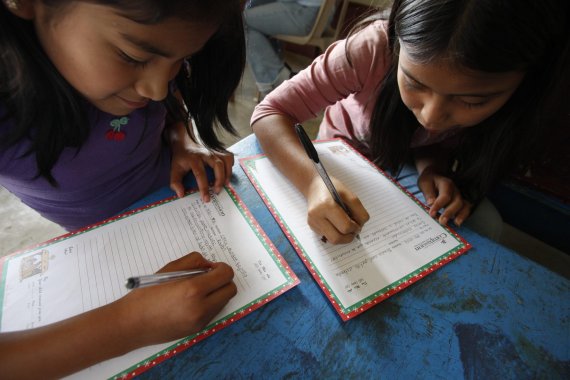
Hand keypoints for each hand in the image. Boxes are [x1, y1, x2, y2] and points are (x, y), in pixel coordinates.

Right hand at [115, 252, 235, 346]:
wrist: (131, 324)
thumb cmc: (146, 294)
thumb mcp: (169, 269)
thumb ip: (194, 262)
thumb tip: (210, 266)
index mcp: (193, 290)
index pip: (225, 275)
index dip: (221, 267)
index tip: (212, 267)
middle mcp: (201, 308)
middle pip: (231, 289)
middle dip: (223, 280)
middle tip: (209, 276)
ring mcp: (200, 321)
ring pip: (224, 302)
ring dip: (218, 292)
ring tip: (199, 289)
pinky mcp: (197, 330)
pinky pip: (214, 312)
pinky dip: (210, 303)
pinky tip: (193, 301)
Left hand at [170, 138, 233, 201]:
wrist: (185, 140)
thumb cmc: (181, 157)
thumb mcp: (175, 168)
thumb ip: (175, 182)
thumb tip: (181, 194)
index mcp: (194, 158)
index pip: (200, 174)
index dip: (204, 187)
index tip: (206, 199)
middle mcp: (206, 153)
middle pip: (218, 165)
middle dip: (219, 180)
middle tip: (217, 191)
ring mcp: (214, 150)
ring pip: (226, 160)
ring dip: (228, 174)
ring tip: (225, 184)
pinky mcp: (219, 150)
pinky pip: (229, 156)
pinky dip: (230, 165)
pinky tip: (227, 173)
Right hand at [305, 176, 368, 243]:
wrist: (314, 186)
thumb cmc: (332, 187)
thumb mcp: (349, 194)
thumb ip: (359, 210)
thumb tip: (360, 225)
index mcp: (326, 205)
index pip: (345, 227)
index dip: (355, 228)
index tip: (358, 224)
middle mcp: (316, 216)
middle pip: (337, 238)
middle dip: (349, 237)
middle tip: (354, 230)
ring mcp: (312, 222)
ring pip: (332, 240)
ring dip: (343, 237)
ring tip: (347, 228)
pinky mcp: (312, 226)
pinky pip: (327, 236)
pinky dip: (335, 233)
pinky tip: (337, 224)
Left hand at [417, 167, 471, 225]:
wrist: (435, 176)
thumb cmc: (429, 181)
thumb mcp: (425, 183)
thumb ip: (428, 193)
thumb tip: (431, 203)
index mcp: (446, 184)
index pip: (445, 196)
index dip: (438, 205)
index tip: (431, 214)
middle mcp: (455, 190)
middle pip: (457, 202)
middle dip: (450, 212)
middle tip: (442, 222)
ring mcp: (459, 196)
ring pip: (464, 205)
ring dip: (461, 215)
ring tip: (456, 223)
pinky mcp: (460, 202)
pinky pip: (466, 208)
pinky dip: (464, 215)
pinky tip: (458, 223)